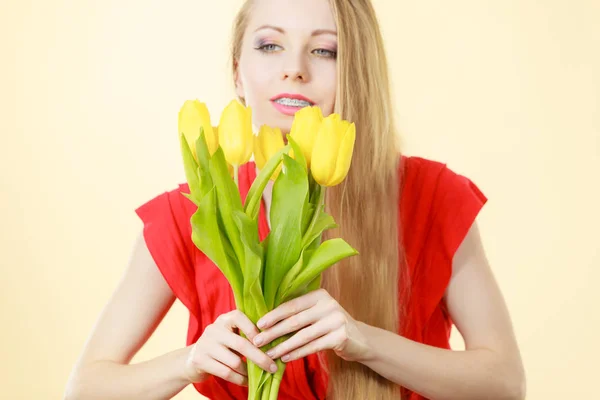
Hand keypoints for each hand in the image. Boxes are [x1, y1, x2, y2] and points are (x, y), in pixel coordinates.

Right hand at [184, 310, 278, 385]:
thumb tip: (274, 345)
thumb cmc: (222, 346)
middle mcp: (214, 329)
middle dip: (260, 357)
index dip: (254, 329)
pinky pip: (226, 372)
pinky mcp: (200, 360)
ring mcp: (206, 344)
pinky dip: (239, 379)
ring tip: (259, 375)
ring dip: (249, 372)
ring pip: (234, 361)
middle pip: (241, 344)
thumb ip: (246, 335)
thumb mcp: (231, 335)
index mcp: (224, 319)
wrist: (193, 359)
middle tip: (273, 367)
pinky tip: (246, 381)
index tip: (267, 343)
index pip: (239, 317)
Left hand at [252, 289, 370, 362]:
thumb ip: (299, 313)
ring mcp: (336, 320)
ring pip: (303, 336)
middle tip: (258, 341)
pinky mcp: (340, 337)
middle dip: (274, 332)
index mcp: (319, 295)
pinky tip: (285, 358)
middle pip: (295, 320)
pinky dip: (297, 353)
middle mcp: (328, 305)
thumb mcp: (317, 313)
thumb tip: (267, 321)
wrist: (360, 339)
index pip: (292, 305)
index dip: (274, 315)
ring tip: (269, 354)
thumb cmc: (331, 325)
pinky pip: (313, 347)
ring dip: (283, 346)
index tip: (259, 324)